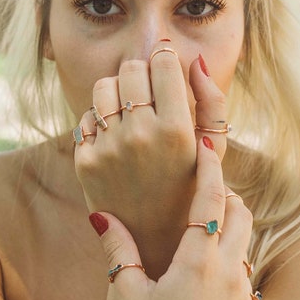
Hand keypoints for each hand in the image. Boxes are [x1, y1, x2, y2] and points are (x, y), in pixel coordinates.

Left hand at [74, 46, 230, 271]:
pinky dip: (101, 120)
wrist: (154, 242)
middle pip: (131, 68)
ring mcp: (108, 149)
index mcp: (177, 130)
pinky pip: (87, 116)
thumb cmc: (192, 189)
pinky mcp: (84, 162)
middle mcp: (140, 136)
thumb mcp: (214, 150)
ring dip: (118, 92)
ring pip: (104, 86)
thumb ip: (212, 101)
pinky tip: (117, 138)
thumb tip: (195, 61)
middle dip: (142, 74)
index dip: (165, 57)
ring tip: (132, 111)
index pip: (162, 62)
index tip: (167, 65)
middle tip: (152, 94)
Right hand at [89, 137, 254, 299]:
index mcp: (198, 262)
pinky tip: (207, 264)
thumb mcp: (129, 297)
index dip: (210, 167)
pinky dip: (232, 253)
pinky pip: (245, 268)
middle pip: (239, 211)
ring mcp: (243, 294)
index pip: (211, 199)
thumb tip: (102, 214)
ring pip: (246, 239)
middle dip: (223, 191)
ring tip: (203, 220)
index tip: (207, 142)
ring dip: (230, 222)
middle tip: (201, 182)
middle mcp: (228, 273)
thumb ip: (118, 250)